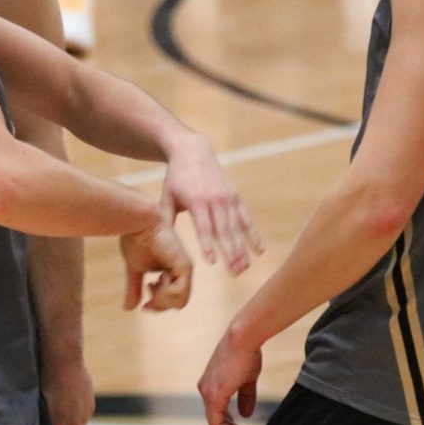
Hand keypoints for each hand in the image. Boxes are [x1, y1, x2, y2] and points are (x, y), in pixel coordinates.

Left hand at [41, 357, 94, 424]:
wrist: (64, 363)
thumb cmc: (46, 383)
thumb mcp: (41, 406)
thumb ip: (45, 424)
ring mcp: (84, 417)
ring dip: (70, 424)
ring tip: (60, 410)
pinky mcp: (90, 407)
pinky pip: (83, 417)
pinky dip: (77, 413)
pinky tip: (69, 402)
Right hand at [120, 221, 192, 310]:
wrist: (138, 221)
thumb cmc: (135, 238)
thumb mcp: (134, 269)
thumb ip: (134, 288)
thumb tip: (129, 309)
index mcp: (172, 270)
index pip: (173, 299)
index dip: (159, 306)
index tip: (145, 304)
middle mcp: (182, 270)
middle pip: (178, 303)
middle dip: (160, 304)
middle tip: (148, 290)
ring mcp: (185, 268)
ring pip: (180, 301)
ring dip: (161, 299)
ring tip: (151, 284)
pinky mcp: (185, 265)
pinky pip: (180, 292)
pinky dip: (165, 293)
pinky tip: (155, 280)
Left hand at [162, 135, 262, 273]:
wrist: (193, 151)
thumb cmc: (176, 178)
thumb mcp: (167, 196)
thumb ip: (167, 219)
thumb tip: (163, 244)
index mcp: (196, 200)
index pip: (204, 226)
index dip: (208, 244)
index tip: (212, 262)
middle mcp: (215, 199)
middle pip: (224, 230)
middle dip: (230, 252)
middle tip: (235, 273)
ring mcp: (227, 197)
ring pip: (237, 227)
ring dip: (243, 248)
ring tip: (245, 267)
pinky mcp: (236, 196)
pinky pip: (247, 217)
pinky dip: (254, 234)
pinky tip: (260, 249)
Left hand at [198, 329, 260, 424]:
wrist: (244, 337)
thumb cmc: (246, 352)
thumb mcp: (247, 378)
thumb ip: (245, 397)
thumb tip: (246, 414)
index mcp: (211, 384)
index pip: (217, 411)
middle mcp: (205, 388)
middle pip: (215, 418)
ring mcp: (207, 392)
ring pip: (215, 423)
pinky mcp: (213, 395)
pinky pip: (217, 422)